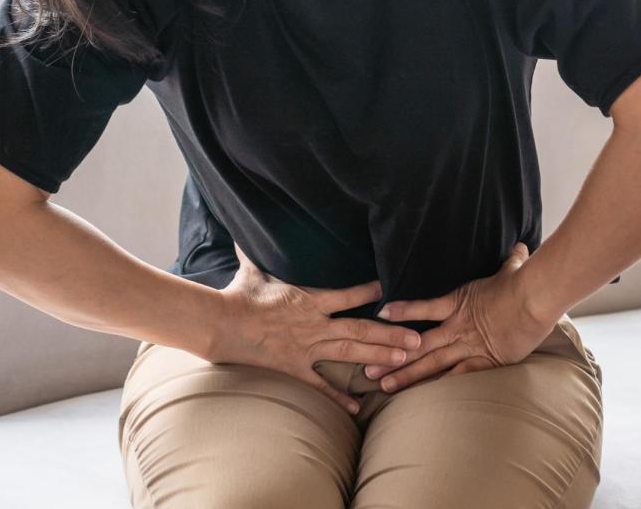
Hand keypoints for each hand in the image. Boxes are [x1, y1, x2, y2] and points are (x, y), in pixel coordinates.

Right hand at [210, 243, 423, 414]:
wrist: (222, 325)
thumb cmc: (238, 297)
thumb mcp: (251, 273)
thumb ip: (254, 254)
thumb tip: (243, 233)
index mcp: (309, 300)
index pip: (348, 295)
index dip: (370, 293)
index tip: (390, 291)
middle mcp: (315, 325)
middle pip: (361, 330)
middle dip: (392, 334)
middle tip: (418, 339)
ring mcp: (307, 348)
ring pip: (351, 354)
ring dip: (379, 357)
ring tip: (404, 362)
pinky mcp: (295, 368)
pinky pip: (320, 385)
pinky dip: (338, 397)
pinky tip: (357, 407)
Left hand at [364, 242, 557, 392]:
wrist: (536, 297)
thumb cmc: (525, 281)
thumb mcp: (513, 269)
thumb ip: (511, 261)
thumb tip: (520, 249)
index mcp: (459, 302)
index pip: (422, 307)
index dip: (401, 310)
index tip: (379, 315)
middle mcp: (457, 326)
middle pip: (418, 343)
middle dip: (392, 356)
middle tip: (367, 368)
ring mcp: (469, 344)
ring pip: (431, 363)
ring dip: (406, 375)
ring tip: (383, 385)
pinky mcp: (485, 360)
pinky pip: (458, 374)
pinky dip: (439, 385)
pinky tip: (421, 397)